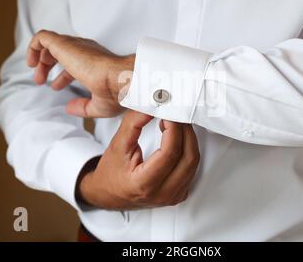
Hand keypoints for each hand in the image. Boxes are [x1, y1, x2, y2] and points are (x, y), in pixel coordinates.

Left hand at [26, 30, 134, 117]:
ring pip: (52, 43)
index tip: (56, 86)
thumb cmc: (118, 93)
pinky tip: (31, 62)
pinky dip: (33, 47)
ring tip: (35, 74)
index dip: (63, 76)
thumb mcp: (99, 105)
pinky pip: (43, 37)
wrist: (122, 80)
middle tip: (40, 81)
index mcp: (96, 62)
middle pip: (62, 51)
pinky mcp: (64, 44)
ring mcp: (75, 46)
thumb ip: (84, 107)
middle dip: (48, 65)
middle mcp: (87, 51)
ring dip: (40, 58)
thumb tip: (70, 108)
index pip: (76, 62)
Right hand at [79, 110, 199, 209]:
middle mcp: (162, 195)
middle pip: (188, 158)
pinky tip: (178, 139)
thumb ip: (135, 122)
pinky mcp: (179, 194)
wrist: (109, 193)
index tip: (169, 114)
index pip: (170, 153)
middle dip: (185, 132)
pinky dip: (188, 150)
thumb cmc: (111, 171)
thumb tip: (153, 104)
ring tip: (176, 125)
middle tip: (176, 116)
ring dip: (188, 139)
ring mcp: (173, 197)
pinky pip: (192, 168)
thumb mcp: (118, 144)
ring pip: (193, 162)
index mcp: (143, 184)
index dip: (174, 129)